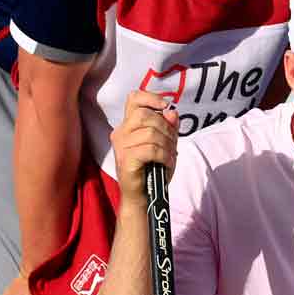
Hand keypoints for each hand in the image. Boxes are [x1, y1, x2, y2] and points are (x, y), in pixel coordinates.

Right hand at [109, 89, 179, 204]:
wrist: (144, 196)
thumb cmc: (153, 169)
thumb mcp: (166, 144)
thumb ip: (169, 127)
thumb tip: (172, 112)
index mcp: (128, 125)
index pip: (134, 98)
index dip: (152, 98)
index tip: (166, 107)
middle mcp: (121, 132)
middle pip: (146, 114)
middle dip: (166, 128)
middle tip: (172, 143)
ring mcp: (121, 146)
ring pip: (150, 132)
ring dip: (167, 144)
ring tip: (169, 156)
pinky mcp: (126, 160)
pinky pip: (150, 149)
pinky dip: (164, 155)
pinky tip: (167, 163)